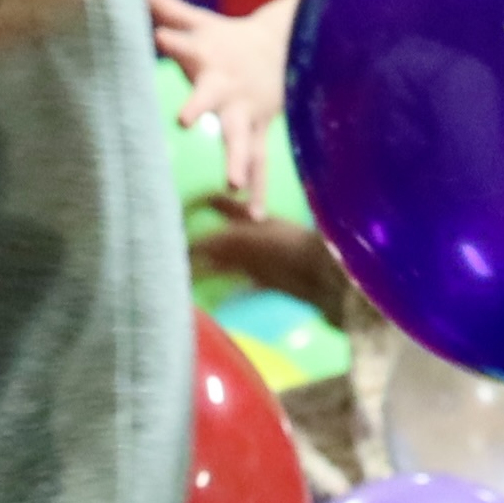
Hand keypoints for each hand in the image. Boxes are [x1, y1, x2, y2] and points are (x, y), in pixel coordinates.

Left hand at [148, 0, 290, 177]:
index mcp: (209, 59)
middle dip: (199, 107)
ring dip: (237, 161)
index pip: (187, 45)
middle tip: (183, 119)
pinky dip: (258, 188)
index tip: (161, 38)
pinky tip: (253, 214)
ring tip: (231, 184)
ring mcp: (245, 113)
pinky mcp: (258, 132)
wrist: (283, 50)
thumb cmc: (226, 39)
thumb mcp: (199, 22)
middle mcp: (226, 87)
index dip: (174, 42)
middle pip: (212, 98)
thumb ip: (166, 8)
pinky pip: (259, 163)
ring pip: (242, 138)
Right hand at [183, 199, 350, 317]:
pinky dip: (231, 292)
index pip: (219, 203)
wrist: (329, 274)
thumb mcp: (249, 238)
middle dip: (200, 244)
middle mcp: (255, 234)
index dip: (200, 203)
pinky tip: (218, 299)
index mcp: (250, 215)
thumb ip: (219, 241)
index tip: (177, 211)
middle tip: (174, 254)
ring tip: (188, 278)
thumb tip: (189, 247)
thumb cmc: (290, 247)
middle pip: (221, 237)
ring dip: (211, 269)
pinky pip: (246, 286)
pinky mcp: (273, 282)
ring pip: (230, 262)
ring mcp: (264, 258)